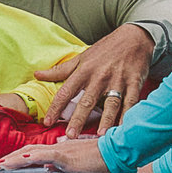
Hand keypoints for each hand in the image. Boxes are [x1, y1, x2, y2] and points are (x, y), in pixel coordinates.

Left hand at [0, 136, 108, 172]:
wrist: (112, 154)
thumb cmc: (97, 159)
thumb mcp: (74, 164)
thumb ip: (60, 165)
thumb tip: (48, 168)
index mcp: (57, 150)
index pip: (32, 153)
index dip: (16, 158)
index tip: (3, 165)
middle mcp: (55, 147)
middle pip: (27, 151)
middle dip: (9, 159)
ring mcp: (60, 150)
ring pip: (31, 153)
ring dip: (14, 159)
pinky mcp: (65, 156)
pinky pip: (45, 155)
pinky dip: (32, 157)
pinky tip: (21, 159)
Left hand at [35, 24, 155, 136]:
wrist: (134, 37)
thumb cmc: (105, 50)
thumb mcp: (82, 57)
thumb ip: (60, 70)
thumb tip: (37, 75)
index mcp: (84, 71)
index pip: (66, 91)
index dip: (55, 107)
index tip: (47, 122)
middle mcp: (100, 77)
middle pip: (87, 100)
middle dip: (79, 118)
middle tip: (71, 135)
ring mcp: (118, 80)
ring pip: (111, 103)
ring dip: (106, 119)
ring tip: (100, 135)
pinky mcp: (134, 83)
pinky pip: (131, 101)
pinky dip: (128, 115)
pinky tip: (124, 127)